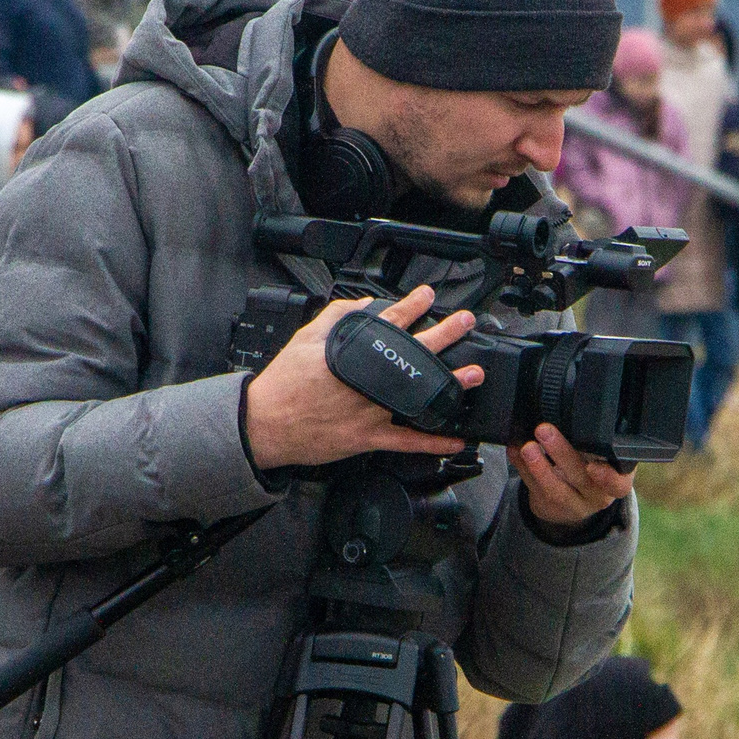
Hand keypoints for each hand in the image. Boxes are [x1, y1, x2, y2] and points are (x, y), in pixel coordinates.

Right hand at [241, 286, 482, 470]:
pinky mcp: (367, 438)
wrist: (264, 423)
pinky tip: (456, 438)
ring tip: (475, 373)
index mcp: (352, 353)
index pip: (389, 322)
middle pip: (413, 353)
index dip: (412, 305)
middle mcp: (366, 381)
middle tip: (466, 323)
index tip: (429, 296)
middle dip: (445, 334)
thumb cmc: (284, 383)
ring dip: (450, 384)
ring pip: (417, 396)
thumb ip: (337, 318)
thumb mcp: (305, 339)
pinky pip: (407, 442)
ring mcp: (369, 411)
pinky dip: (434, 442)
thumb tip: (363, 304)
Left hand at [516, 423, 634, 530]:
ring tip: (527, 447)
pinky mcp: (548, 506)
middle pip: (581, 478)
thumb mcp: (605, 458)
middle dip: (562, 453)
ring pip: (555, 490)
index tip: (594, 467)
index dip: (608, 479)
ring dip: (539, 467)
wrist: (574, 501)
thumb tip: (577, 409)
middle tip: (545, 430)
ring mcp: (571, 505)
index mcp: (616, 480)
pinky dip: (522, 468)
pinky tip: (515, 452)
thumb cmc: (593, 470)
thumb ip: (597, 442)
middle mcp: (596, 496)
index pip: (618, 485)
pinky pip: (533, 488)